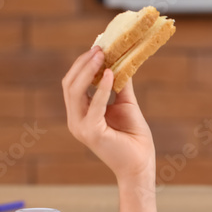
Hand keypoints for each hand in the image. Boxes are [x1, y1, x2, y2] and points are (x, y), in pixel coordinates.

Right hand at [62, 47, 155, 182]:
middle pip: (69, 84)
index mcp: (81, 114)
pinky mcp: (92, 133)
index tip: (98, 47)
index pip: (73, 84)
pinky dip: (102, 88)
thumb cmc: (134, 138)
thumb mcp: (126, 105)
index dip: (82, 64)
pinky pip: (94, 105)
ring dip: (88, 71)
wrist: (141, 164)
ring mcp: (81, 127)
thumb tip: (122, 61)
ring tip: (103, 56)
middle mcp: (76, 120)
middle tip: (99, 48)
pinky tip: (111, 74)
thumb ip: (121, 85)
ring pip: (75, 91)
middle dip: (83, 64)